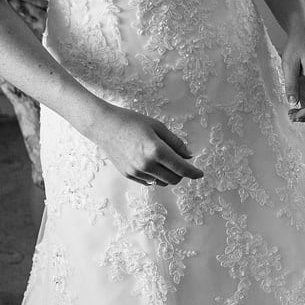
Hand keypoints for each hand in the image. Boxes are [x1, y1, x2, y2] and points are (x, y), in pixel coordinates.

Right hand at [85, 104, 204, 186]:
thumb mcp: (157, 127)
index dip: (194, 172)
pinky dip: (156, 176)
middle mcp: (147, 164)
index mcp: (156, 150)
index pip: (181, 168)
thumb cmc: (131, 122)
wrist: (104, 126)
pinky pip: (150, 182)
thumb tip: (189, 155)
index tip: (200, 173)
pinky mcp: (129, 175)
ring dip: (168, 175)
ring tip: (164, 161)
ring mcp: (137, 172)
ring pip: (162, 182)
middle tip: (180, 162)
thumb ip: (175, 142)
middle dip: (182, 173)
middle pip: (174, 179)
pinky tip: (152, 163)